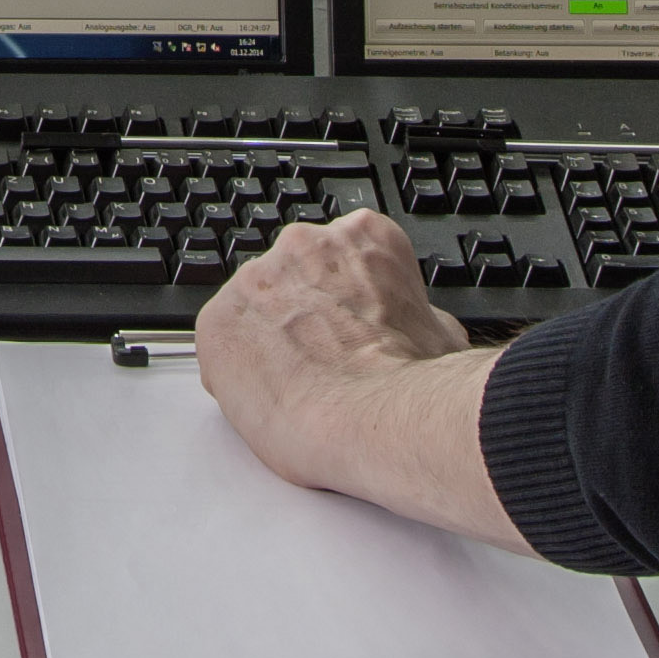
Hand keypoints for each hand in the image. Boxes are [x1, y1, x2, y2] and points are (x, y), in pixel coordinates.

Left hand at [195, 209, 521, 544]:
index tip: (346, 332)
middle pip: (289, 283)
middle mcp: (304, 244)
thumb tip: (419, 329)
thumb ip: (410, 313)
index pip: (336, 261)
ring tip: (301, 392)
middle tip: (324, 367)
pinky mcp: (218, 325)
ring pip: (252, 316)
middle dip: (301, 321)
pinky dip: (237, 378)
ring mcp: (254, 280)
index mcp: (361, 237)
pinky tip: (273, 403)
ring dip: (267, 347)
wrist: (381, 419)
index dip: (341, 304)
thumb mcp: (440, 332)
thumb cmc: (415, 384)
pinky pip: (220, 350)